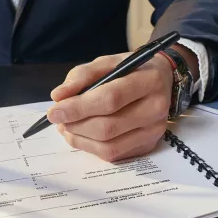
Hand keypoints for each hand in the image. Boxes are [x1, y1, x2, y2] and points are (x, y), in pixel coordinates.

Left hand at [48, 53, 173, 161]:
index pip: (110, 99)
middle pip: (108, 127)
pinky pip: (113, 154)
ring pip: (109, 146)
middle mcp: (156, 108)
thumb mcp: (108, 62)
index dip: (78, 108)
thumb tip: (58, 97)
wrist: (163, 82)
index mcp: (149, 80)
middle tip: (59, 119)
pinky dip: (90, 147)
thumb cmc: (132, 70)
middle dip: (76, 125)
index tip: (54, 111)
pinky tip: (81, 136)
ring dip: (80, 139)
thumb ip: (82, 76)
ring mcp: (154, 131)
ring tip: (66, 128)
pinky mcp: (148, 146)